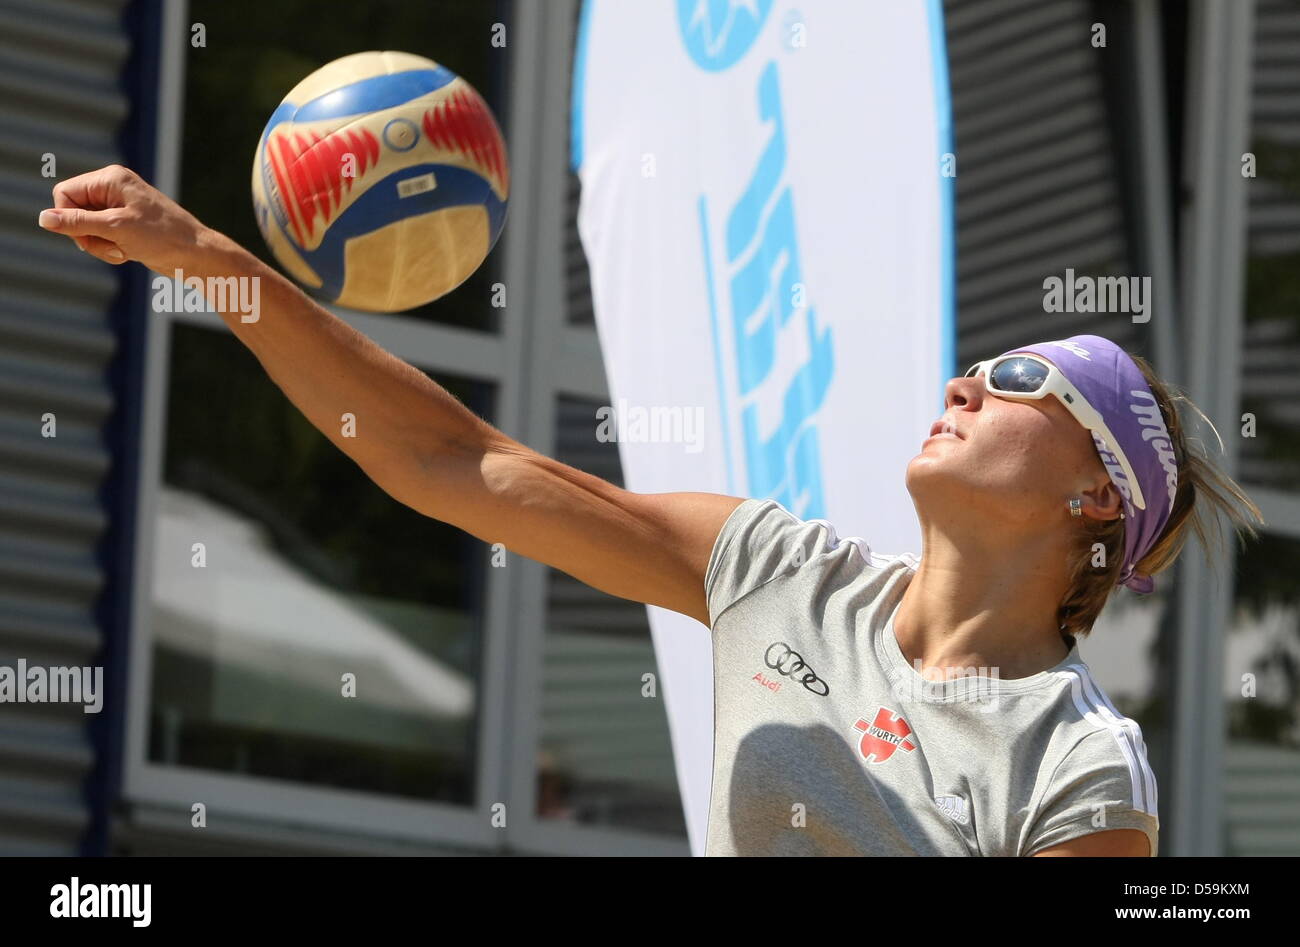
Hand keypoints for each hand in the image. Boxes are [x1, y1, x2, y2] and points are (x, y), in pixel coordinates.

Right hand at [37, 164, 209, 274]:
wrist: (196, 255)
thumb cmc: (162, 236)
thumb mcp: (116, 228)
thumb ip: (78, 223)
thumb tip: (43, 219)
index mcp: (110, 178)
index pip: (64, 194)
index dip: (69, 219)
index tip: (87, 237)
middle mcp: (112, 188)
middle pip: (73, 212)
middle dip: (87, 236)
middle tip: (111, 247)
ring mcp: (118, 207)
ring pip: (85, 228)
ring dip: (99, 246)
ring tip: (123, 252)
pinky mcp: (124, 224)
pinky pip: (100, 237)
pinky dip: (109, 249)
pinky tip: (128, 255)